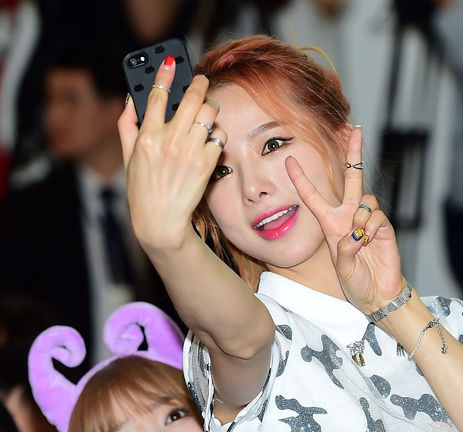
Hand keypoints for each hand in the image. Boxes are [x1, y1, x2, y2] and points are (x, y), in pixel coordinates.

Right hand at [118, 60, 226, 255]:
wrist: (160, 222)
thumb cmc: (142, 191)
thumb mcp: (127, 157)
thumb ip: (127, 125)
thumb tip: (130, 99)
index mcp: (147, 137)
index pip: (156, 95)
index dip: (165, 73)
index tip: (171, 61)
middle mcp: (169, 141)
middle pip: (191, 98)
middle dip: (198, 84)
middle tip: (200, 81)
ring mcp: (190, 153)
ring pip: (209, 114)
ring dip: (210, 108)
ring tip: (207, 111)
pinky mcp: (206, 165)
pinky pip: (219, 137)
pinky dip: (216, 134)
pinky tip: (210, 138)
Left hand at [286, 126, 404, 313]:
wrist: (377, 294)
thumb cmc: (355, 282)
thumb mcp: (341, 267)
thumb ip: (345, 250)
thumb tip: (356, 233)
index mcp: (331, 224)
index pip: (313, 197)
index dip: (301, 179)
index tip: (288, 161)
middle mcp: (349, 217)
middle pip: (351, 178)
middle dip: (354, 154)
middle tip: (356, 129)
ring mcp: (368, 220)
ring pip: (365, 200)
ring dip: (360, 220)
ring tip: (360, 241)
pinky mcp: (384, 226)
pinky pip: (375, 216)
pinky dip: (371, 230)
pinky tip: (370, 243)